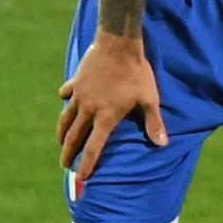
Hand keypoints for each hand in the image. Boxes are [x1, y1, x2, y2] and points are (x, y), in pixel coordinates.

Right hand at [58, 34, 167, 188]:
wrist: (118, 45)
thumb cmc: (137, 73)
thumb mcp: (149, 99)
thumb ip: (153, 123)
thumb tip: (162, 144)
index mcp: (105, 117)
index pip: (93, 147)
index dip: (87, 164)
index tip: (81, 177)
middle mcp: (88, 109)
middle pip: (74, 137)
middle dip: (68, 153)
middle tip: (64, 165)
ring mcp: (79, 95)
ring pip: (66, 118)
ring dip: (62, 132)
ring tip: (60, 141)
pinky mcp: (76, 81)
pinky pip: (67, 93)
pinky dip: (66, 99)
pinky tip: (65, 100)